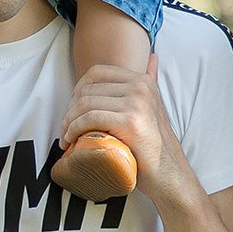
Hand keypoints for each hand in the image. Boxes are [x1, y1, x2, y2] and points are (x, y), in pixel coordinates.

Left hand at [60, 57, 183, 193]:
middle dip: (69, 110)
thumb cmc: (153, 144)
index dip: (77, 89)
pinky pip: (89, 118)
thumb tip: (153, 58)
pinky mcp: (130, 122)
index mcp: (142, 80)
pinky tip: (71, 140)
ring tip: (66, 137)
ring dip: (68, 122)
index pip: (96, 72)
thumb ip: (151, 81)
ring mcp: (136, 103)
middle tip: (65, 129)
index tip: (71, 111)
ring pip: (85, 103)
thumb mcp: (154, 107)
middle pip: (87, 89)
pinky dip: (74, 129)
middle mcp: (140, 87)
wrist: (168, 173)